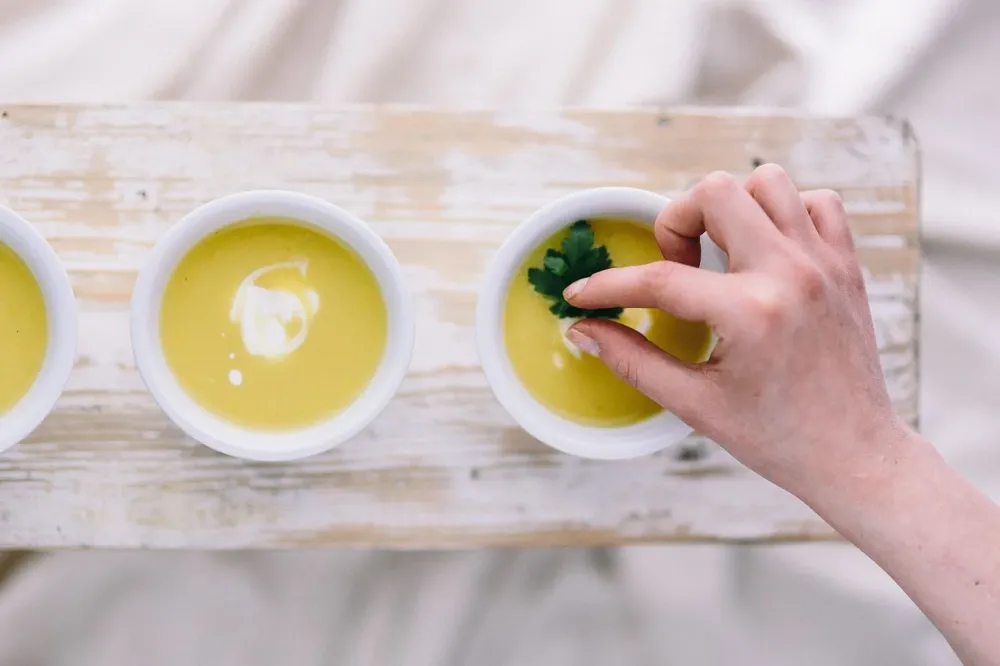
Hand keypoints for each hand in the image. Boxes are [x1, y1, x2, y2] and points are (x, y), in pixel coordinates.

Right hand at [563, 165, 906, 498]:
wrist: (855, 455)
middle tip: (676, 266)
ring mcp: (825, 263)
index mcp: (751, 314)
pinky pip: (817, 202)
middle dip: (677, 222)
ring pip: (769, 181)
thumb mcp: (694, 404)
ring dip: (731, 207)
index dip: (608, 285)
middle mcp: (791, 274)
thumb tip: (584, 332)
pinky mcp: (847, 265)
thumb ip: (633, 360)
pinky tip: (765, 252)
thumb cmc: (778, 437)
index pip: (660, 279)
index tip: (582, 294)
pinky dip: (784, 213)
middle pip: (716, 193)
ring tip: (719, 253)